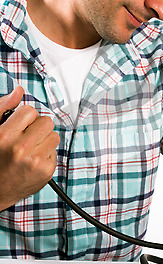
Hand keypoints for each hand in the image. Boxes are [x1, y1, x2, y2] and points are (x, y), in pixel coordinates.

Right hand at [0, 86, 59, 210]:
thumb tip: (19, 91)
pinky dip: (46, 154)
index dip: (25, 117)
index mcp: (5, 136)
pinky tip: (32, 160)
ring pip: (54, 136)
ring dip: (44, 139)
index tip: (19, 125)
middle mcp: (21, 149)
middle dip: (37, 127)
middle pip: (46, 122)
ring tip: (29, 148)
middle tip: (26, 136)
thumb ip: (3, 109)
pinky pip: (56, 152)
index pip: (30, 111)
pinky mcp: (46, 172)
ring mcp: (35, 162)